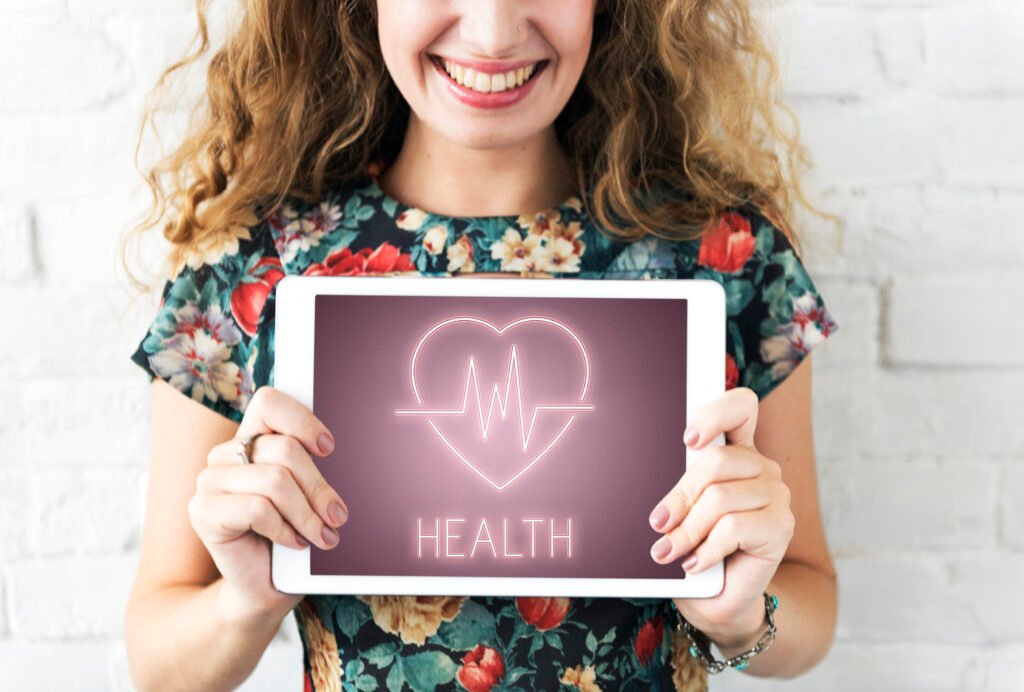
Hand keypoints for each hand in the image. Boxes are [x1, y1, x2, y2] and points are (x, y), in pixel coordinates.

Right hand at [187, 386, 349, 624]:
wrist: (263, 587)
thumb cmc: (290, 536)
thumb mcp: (305, 495)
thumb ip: (310, 466)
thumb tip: (334, 448)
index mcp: (250, 439)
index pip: (269, 402)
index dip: (302, 420)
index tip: (328, 448)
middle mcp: (225, 455)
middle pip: (284, 449)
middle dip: (319, 486)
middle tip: (338, 515)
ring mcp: (209, 482)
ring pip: (275, 481)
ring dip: (307, 514)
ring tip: (323, 535)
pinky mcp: (202, 511)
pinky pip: (257, 509)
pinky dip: (285, 529)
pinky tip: (294, 543)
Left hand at [647, 387, 793, 648]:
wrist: (719, 598)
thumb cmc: (697, 548)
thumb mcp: (683, 512)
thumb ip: (681, 489)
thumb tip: (661, 499)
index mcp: (738, 452)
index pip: (741, 407)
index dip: (715, 415)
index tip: (688, 439)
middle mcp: (761, 468)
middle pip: (717, 460)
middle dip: (680, 496)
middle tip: (658, 524)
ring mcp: (776, 496)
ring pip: (720, 498)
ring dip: (688, 530)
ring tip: (670, 551)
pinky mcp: (781, 527)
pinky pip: (733, 528)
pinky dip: (706, 549)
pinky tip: (695, 563)